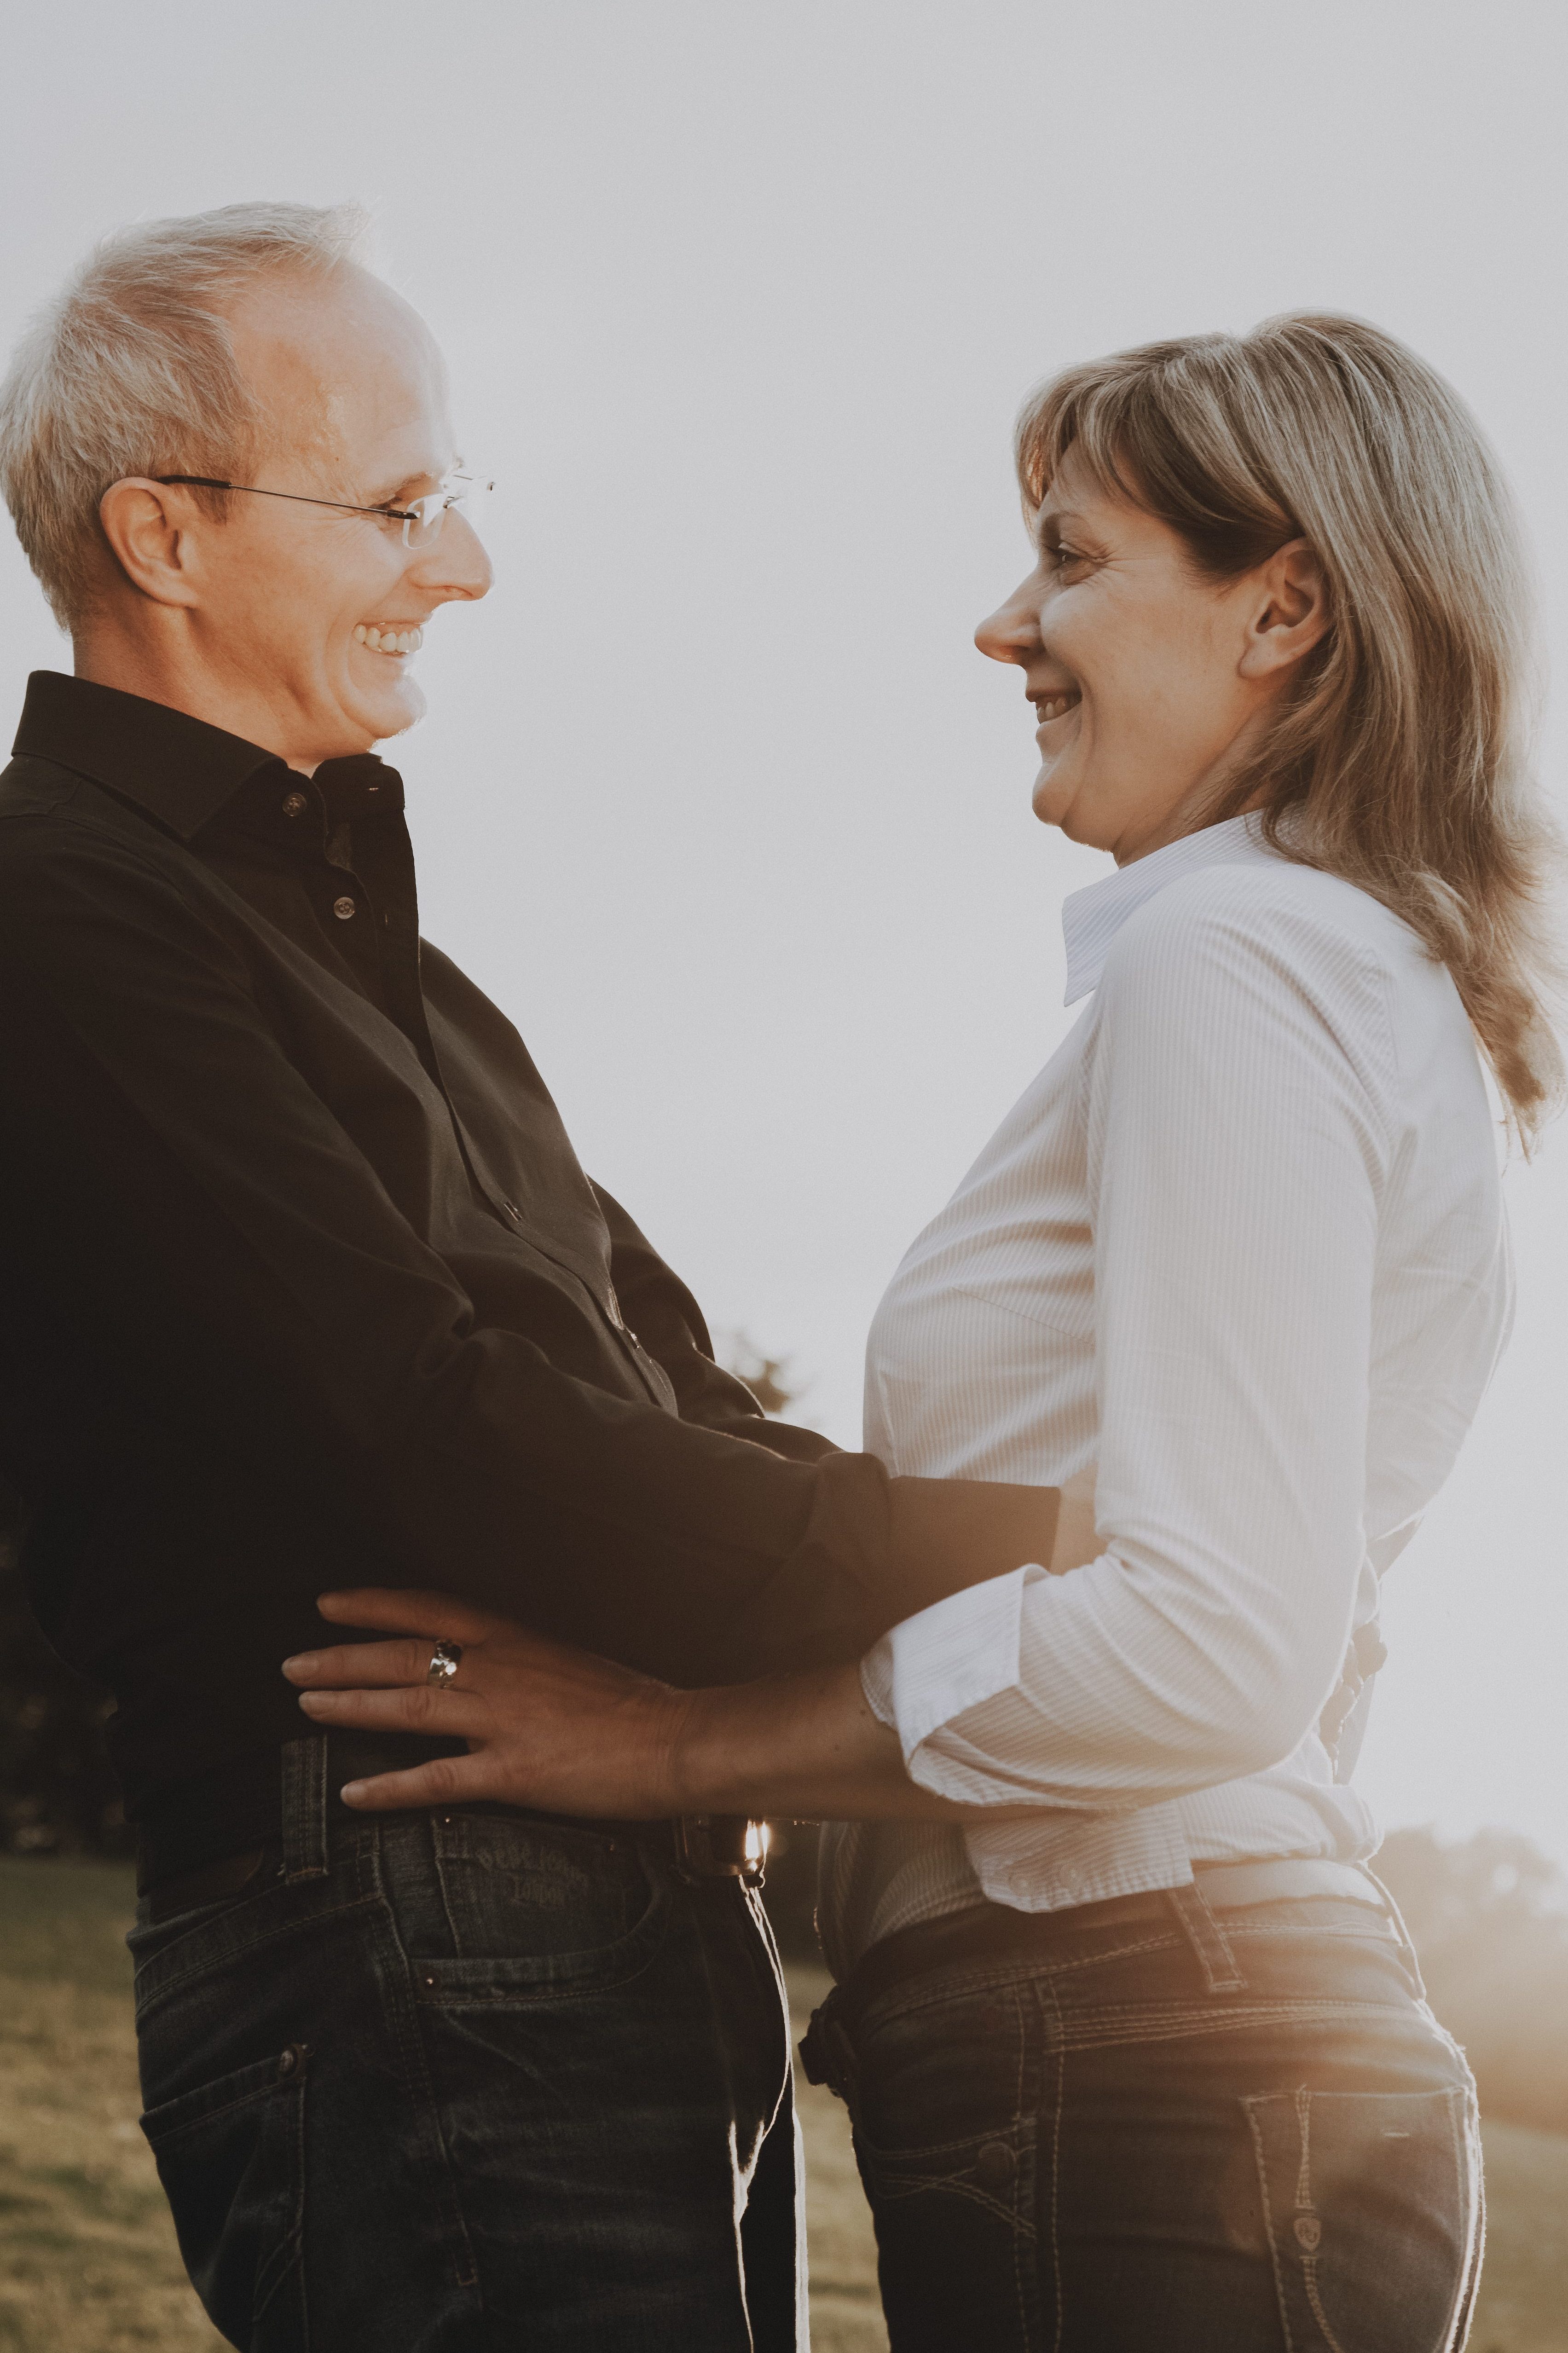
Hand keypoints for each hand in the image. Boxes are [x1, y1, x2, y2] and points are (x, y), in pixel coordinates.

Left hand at [282, 1589, 693, 1816]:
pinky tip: (354, 1794)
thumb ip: (522, 1664)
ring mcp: (503, 1721)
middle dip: (342, 1659)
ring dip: (350, 1706)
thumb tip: (483, 1668)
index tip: (329, 1604)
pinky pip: (437, 1780)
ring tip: (305, 1707)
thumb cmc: (632, 1704)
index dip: (375, 1605)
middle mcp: (500, 1671)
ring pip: (407, 1707)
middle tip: (293, 1665)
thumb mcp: (570, 1662)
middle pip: (403, 1656)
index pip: (430, 1609)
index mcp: (516, 1640)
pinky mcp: (512, 1773)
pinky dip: (390, 1788)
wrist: (676, 1739)